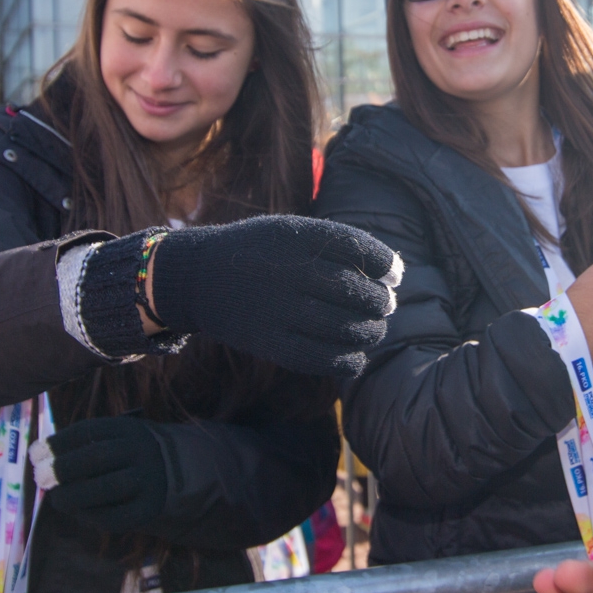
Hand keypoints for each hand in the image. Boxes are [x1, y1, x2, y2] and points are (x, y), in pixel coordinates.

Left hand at [45, 417, 167, 535]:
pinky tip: (78, 512)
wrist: (174, 472)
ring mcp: (149, 479)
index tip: (34, 454)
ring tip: (57, 499)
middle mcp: (141, 450)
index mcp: (128, 428)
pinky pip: (117, 515)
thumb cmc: (127, 455)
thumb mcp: (114, 438)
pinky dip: (92, 516)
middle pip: (98, 457)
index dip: (57, 443)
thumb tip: (39, 457)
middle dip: (63, 469)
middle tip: (40, 478)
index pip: (88, 431)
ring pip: (108, 487)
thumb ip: (82, 446)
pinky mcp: (149, 508)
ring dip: (75, 495)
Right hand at [150, 215, 403, 376]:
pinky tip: (357, 355)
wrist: (198, 277)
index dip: (383, 264)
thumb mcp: (291, 232)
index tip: (394, 275)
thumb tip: (392, 275)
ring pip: (342, 327)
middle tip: (385, 305)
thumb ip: (336, 246)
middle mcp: (287, 271)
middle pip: (354, 291)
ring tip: (374, 329)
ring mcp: (276, 309)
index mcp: (295, 237)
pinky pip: (319, 358)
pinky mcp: (268, 342)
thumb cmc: (260, 253)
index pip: (356, 247)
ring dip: (370, 332)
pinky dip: (347, 360)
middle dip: (379, 302)